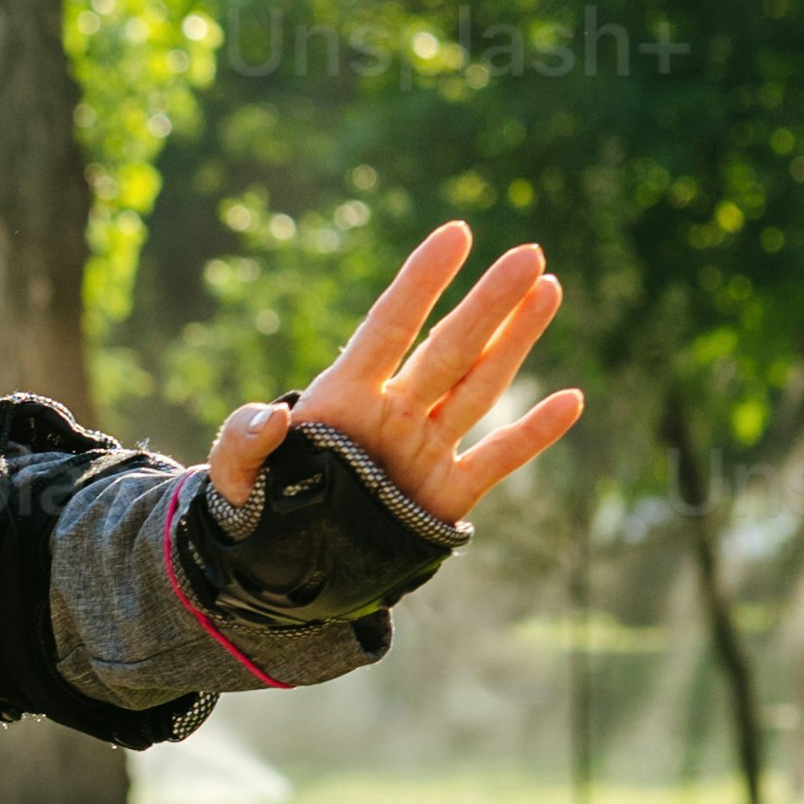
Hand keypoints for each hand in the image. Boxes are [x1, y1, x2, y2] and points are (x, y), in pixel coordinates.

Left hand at [205, 225, 583, 530]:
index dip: (420, 282)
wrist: (281, 569)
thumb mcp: (233, 482)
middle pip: (449, 348)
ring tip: (549, 288)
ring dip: (516, 342)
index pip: (388, 326)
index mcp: (343, 398)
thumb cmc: (255, 512)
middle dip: (488, 303)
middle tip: (529, 254)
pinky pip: (496, 459)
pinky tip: (570, 401)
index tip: (456, 234)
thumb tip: (272, 418)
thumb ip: (241, 445)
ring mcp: (424, 451)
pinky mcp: (446, 497)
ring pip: (480, 387)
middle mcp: (393, 413)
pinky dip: (532, 435)